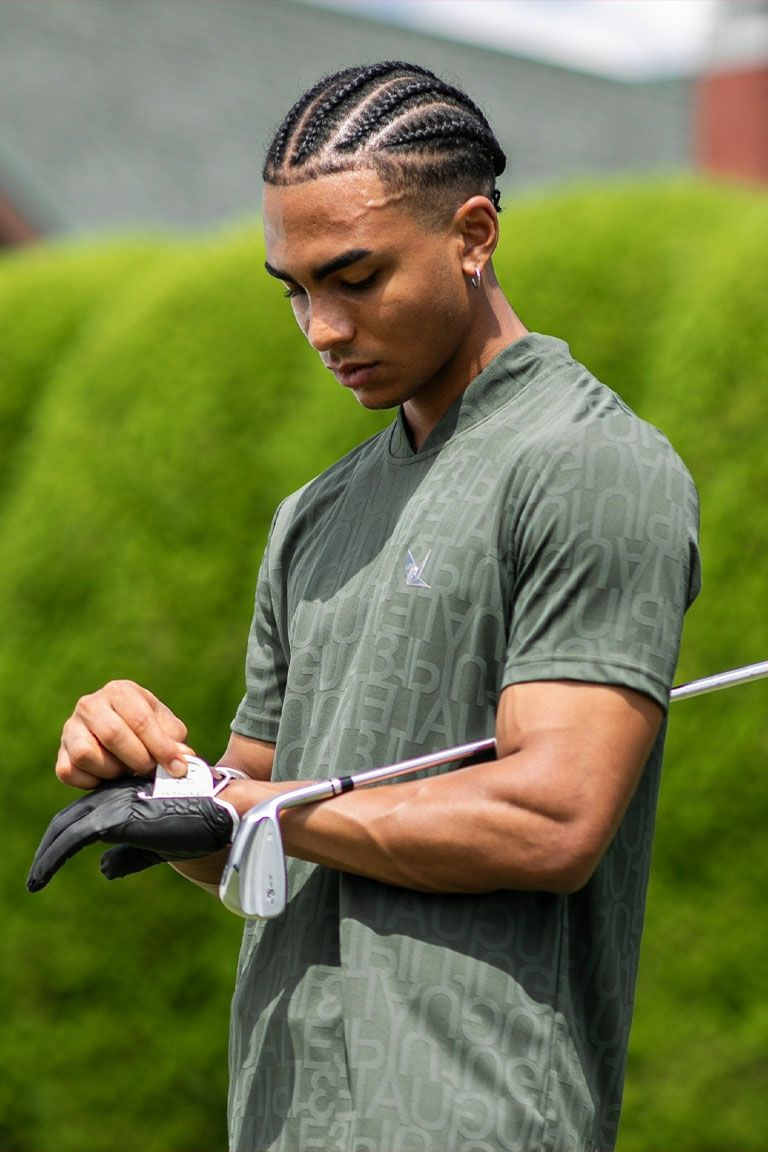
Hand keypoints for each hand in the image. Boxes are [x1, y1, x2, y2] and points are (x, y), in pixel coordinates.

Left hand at [27, 777, 237, 891]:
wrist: (219, 811)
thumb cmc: (199, 824)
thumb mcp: (159, 842)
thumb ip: (131, 854)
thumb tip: (104, 869)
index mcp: (125, 796)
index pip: (85, 815)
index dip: (66, 835)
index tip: (53, 859)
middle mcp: (115, 795)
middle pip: (69, 820)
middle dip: (50, 846)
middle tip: (38, 874)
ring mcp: (112, 804)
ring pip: (65, 828)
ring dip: (46, 856)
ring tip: (35, 880)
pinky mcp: (113, 819)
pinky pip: (71, 840)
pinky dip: (52, 859)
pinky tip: (41, 878)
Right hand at [56, 680, 191, 788]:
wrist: (119, 736)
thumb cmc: (147, 730)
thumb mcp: (166, 728)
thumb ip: (175, 742)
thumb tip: (184, 759)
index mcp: (120, 691)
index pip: (140, 720)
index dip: (161, 748)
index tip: (177, 768)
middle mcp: (90, 704)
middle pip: (112, 735)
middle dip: (138, 759)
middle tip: (150, 770)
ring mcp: (70, 728)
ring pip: (86, 754)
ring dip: (112, 770)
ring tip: (125, 769)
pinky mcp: (60, 753)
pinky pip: (69, 772)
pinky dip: (91, 782)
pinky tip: (106, 777)